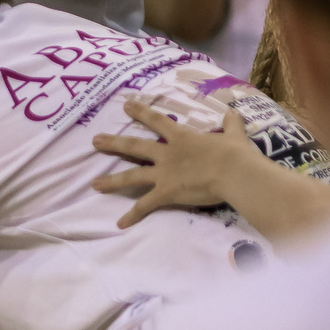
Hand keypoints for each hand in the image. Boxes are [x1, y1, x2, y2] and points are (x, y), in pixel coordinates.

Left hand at [91, 101, 257, 225]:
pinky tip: (120, 224)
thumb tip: (233, 111)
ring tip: (94, 185)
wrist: (234, 172)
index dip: (141, 112)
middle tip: (95, 141)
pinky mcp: (166, 193)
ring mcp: (164, 174)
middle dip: (114, 143)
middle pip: (134, 147)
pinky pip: (145, 206)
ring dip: (112, 181)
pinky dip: (133, 215)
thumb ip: (232, 124)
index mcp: (182, 138)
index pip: (158, 121)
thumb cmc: (235, 154)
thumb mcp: (235, 135)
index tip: (126, 105)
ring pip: (132, 176)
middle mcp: (167, 154)